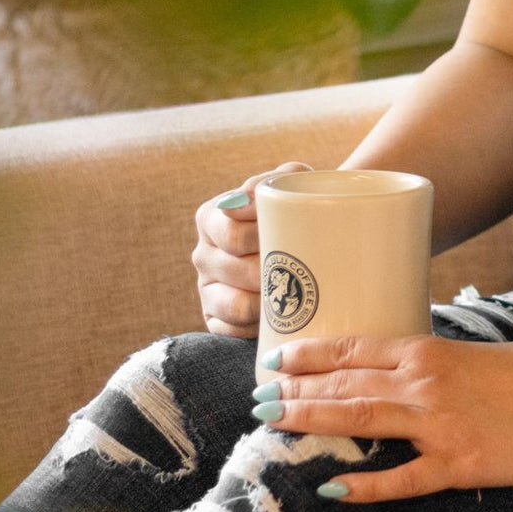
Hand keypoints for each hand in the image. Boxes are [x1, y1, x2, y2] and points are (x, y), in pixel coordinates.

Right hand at [193, 161, 312, 336]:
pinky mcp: (216, 319)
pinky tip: (281, 317)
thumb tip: (244, 203)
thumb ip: (267, 184)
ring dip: (267, 301)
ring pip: (234, 304)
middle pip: (233, 270)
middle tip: (302, 268)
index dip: (261, 240)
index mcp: (211, 218)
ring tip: (295, 291)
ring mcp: (207, 289)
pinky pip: (231, 331)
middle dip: (270, 271)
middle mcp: (203, 254)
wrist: (309, 232)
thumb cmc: (297, 204)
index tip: (289, 237)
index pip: (230, 234)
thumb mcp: (288, 180)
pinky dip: (258, 327)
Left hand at [252, 332, 512, 502]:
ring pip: (363, 418)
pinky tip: (334, 487)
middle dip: (295, 391)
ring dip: (313, 419)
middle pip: (346, 384)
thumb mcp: (464, 358)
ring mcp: (440, 424)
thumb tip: (378, 374)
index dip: (308, 356)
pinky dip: (367, 483)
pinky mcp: (459, 463)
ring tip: (273, 423)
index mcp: (426, 352)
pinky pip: (404, 478)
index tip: (272, 360)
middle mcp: (425, 383)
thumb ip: (421, 367)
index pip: (354, 349)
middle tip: (256, 398)